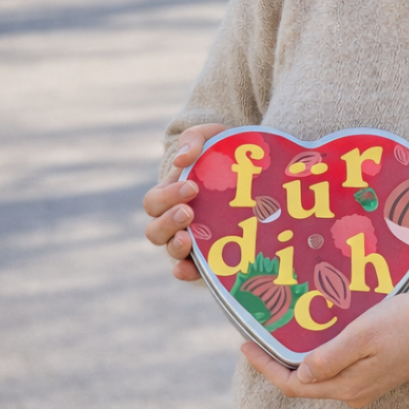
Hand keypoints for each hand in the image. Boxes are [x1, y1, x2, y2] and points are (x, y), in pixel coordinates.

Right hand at [143, 123, 225, 280]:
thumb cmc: (224, 152)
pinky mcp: (210, 254)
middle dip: (169, 222)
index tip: (192, 187)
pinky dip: (186, 271)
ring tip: (188, 239)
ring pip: (170, 249)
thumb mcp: (212, 137)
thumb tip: (182, 159)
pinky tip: (188, 268)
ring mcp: (191, 239)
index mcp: (170, 195)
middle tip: (189, 212)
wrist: (253, 169)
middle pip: (155, 230)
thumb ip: (194, 139)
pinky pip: (191, 268)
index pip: (155, 201)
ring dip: (175, 246)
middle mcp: (175, 220)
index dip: (168, 196)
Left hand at [241, 294, 408, 407]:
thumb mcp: (365, 334)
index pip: (293, 384)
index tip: (244, 345)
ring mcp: (365, 384)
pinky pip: (335, 369)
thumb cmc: (408, 325)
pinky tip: (314, 334)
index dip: (266, 367)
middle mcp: (352, 392)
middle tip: (257, 336)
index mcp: (347, 386)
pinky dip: (316, 355)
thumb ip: (330, 357)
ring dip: (296, 359)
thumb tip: (299, 373)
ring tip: (279, 333)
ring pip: (318, 376)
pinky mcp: (375, 373)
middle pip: (302, 384)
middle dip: (276, 364)